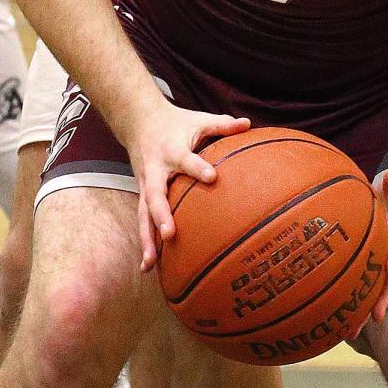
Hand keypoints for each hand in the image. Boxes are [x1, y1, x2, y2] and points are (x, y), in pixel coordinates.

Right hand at [126, 100, 250, 272]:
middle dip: (161, 214)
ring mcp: (145, 184)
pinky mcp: (142, 195)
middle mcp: (155, 169)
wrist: (139, 120)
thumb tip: (248, 123)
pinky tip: (148, 267)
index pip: (185, 159)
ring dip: (147, 238)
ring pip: (143, 213)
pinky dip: (145, 242)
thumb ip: (222, 124)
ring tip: (150, 263)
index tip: (212, 177)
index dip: (197, 167)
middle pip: (155, 194)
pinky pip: (142, 220)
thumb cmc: (176, 121)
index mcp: (171, 149)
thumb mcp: (198, 120)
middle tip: (170, 234)